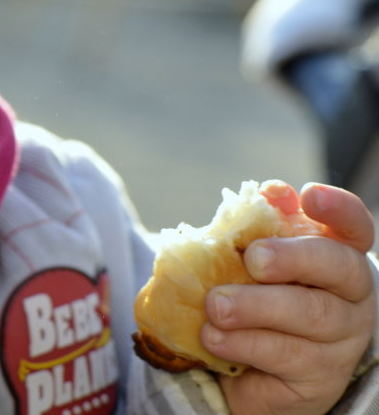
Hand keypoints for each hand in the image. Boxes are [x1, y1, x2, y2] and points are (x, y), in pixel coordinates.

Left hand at [203, 182, 375, 414]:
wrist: (249, 368)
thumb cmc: (255, 295)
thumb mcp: (251, 258)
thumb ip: (260, 224)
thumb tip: (272, 191)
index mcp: (338, 255)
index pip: (355, 226)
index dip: (339, 209)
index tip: (309, 195)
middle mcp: (351, 296)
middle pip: (338, 268)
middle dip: (292, 258)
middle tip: (253, 259)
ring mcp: (342, 339)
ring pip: (310, 315)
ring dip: (255, 306)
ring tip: (215, 305)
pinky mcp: (321, 377)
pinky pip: (286, 355)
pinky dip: (244, 343)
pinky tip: (214, 336)